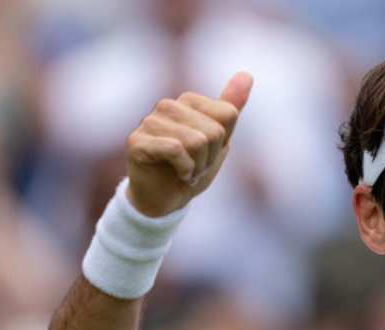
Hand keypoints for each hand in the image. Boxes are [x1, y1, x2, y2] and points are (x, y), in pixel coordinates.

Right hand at [124, 71, 253, 216]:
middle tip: (194, 165)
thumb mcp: (218, 140)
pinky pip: (176, 150)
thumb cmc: (191, 168)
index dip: (223, 143)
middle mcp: (167, 105)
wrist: (165, 200)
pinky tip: (177, 174)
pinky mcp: (137, 141)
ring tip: (185, 171)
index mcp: (188, 101)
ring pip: (197, 141)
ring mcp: (149, 121)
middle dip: (210, 157)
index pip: (228, 115)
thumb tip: (247, 74)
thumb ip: (230, 107)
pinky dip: (184, 169)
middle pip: (215, 131)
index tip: (207, 153)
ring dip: (197, 166)